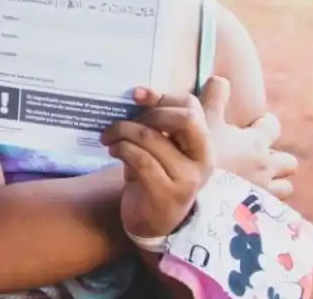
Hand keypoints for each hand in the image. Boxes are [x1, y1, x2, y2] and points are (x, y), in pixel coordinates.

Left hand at [101, 87, 213, 239]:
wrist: (152, 221)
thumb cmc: (155, 174)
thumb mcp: (160, 145)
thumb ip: (159, 118)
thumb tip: (141, 91)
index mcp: (204, 143)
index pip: (191, 107)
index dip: (162, 96)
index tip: (136, 95)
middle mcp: (203, 160)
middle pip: (186, 119)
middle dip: (151, 113)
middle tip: (127, 120)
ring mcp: (187, 179)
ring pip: (152, 138)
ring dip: (123, 131)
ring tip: (109, 136)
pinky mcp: (166, 194)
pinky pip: (141, 160)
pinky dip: (122, 149)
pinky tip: (113, 150)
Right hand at [201, 76, 296, 198]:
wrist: (193, 196)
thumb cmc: (196, 154)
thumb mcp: (201, 119)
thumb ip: (213, 96)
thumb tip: (221, 77)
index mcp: (255, 142)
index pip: (272, 126)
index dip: (264, 124)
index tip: (253, 125)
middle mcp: (266, 167)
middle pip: (288, 161)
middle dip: (276, 158)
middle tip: (255, 158)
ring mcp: (265, 192)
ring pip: (285, 187)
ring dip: (274, 182)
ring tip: (254, 181)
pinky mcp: (260, 214)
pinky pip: (274, 208)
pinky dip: (265, 204)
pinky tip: (248, 203)